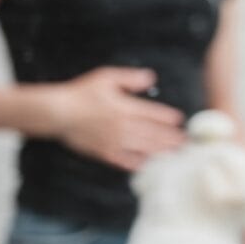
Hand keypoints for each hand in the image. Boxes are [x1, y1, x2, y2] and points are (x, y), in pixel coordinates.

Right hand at [48, 67, 185, 170]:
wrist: (58, 113)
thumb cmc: (81, 93)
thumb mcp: (106, 77)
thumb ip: (130, 78)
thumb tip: (151, 78)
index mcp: (126, 107)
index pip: (153, 113)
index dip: (168, 117)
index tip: (181, 121)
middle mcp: (123, 127)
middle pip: (153, 134)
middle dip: (170, 138)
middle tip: (186, 143)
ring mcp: (114, 142)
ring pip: (143, 149)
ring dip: (160, 152)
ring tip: (174, 154)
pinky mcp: (104, 153)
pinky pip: (125, 161)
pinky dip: (138, 164)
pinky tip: (147, 166)